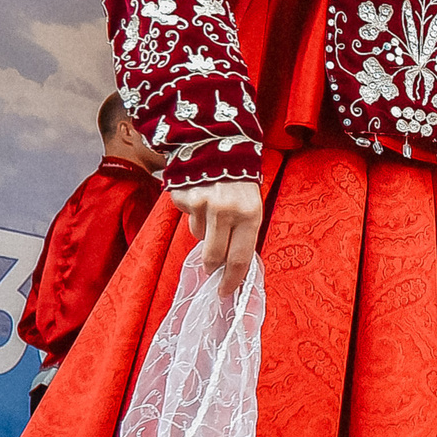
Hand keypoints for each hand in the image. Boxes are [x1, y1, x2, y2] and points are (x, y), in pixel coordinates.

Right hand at [169, 178, 264, 292]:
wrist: (217, 146)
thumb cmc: (239, 182)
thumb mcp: (251, 205)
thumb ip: (243, 233)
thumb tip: (232, 265)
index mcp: (249, 214)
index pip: (240, 257)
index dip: (232, 279)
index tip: (225, 290)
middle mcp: (226, 210)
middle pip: (214, 256)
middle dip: (212, 266)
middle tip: (212, 268)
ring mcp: (202, 204)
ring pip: (199, 237)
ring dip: (205, 231)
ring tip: (213, 210)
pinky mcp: (184, 198)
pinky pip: (188, 218)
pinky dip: (194, 214)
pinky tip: (202, 198)